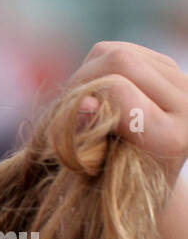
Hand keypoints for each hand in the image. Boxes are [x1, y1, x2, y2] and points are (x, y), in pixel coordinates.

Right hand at [67, 41, 187, 183]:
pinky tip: (98, 97)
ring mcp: (184, 82)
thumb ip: (85, 139)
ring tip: (81, 108)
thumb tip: (83, 103)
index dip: (79, 98)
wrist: (143, 182)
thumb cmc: (112, 188)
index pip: (116, 88)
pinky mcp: (171, 68)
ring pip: (118, 51)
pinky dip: (97, 69)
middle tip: (64, 110)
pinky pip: (122, 50)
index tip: (64, 124)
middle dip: (80, 80)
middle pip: (120, 60)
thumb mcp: (92, 173)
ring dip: (86, 75)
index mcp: (171, 136)